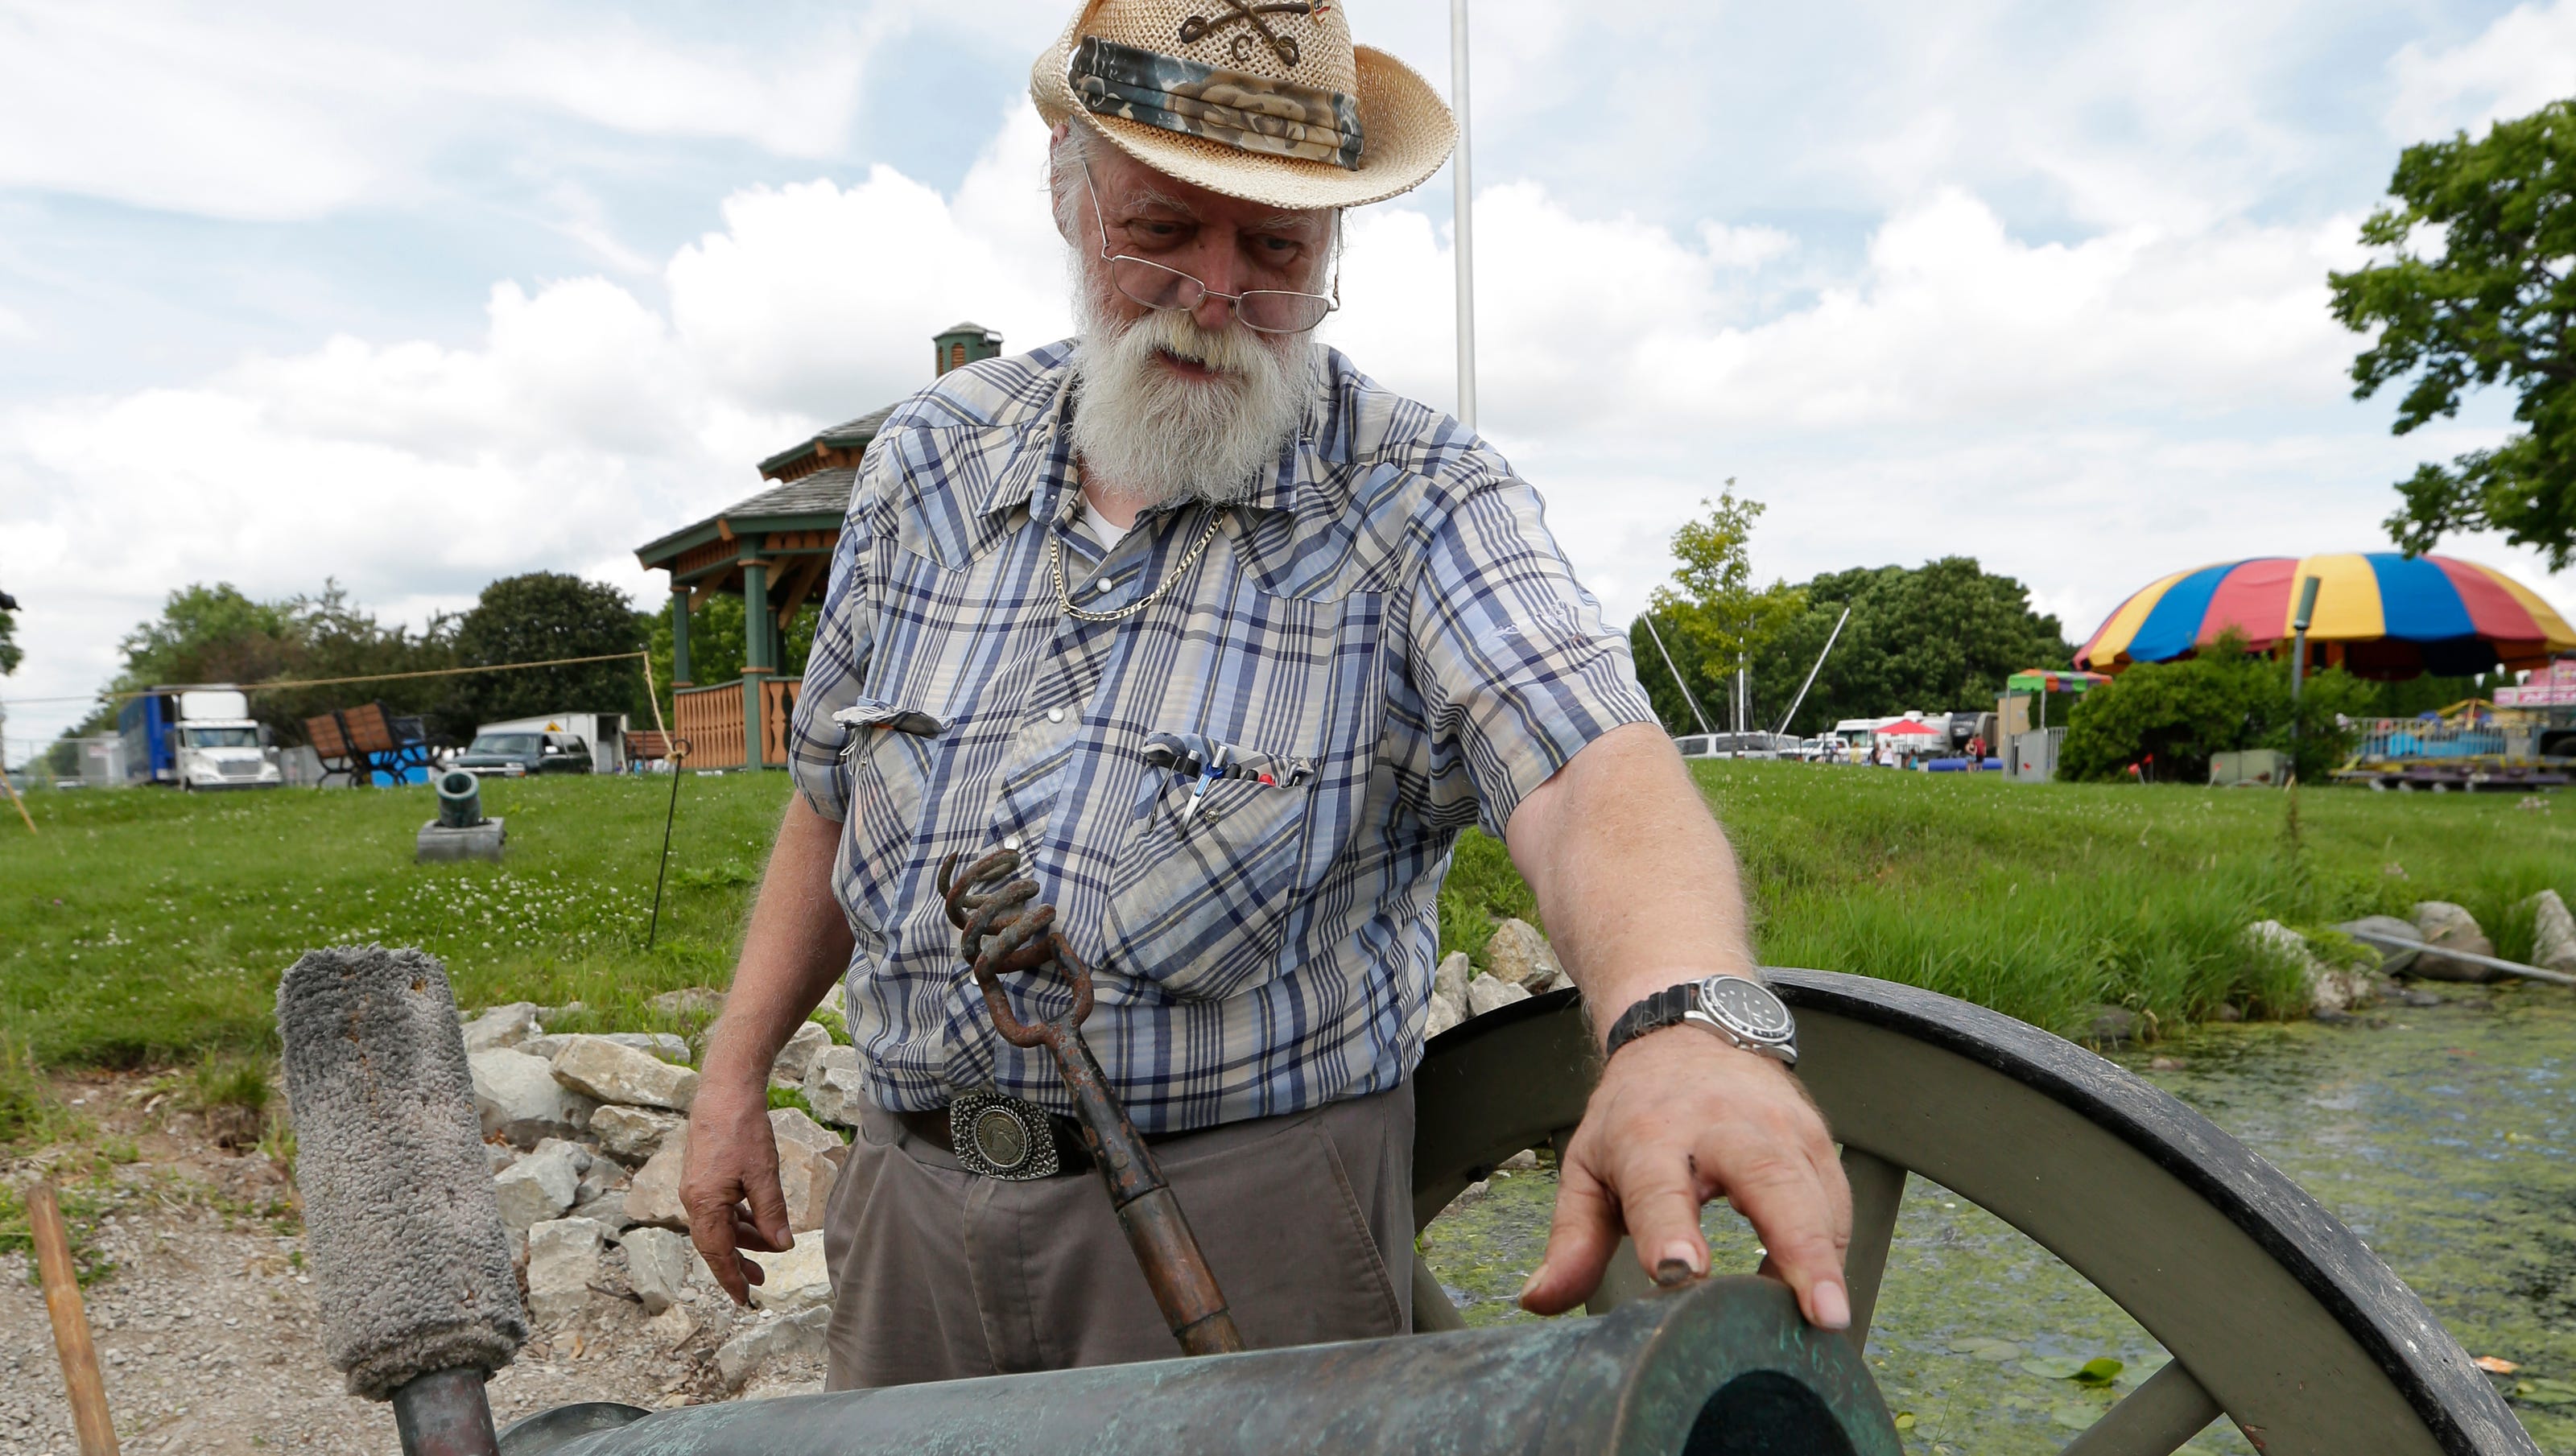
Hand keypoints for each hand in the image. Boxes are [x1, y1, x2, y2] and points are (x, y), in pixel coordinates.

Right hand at [678, 1074, 794, 1305]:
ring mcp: (697, 1186)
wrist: (725, 1090)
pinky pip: (719, 1208)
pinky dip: (738, 1219)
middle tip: (759, 1282)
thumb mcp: (763, 1174)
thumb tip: (781, 1246)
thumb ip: (771, 1213)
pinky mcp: (704, 1175)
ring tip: (767, 1249)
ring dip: (742, 1239)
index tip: (743, 1299)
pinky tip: (756, 1222)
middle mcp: (694, 1198)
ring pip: (719, 1225)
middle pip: (715, 1243)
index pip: (717, 1253)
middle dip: (737, 1263)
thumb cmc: (742, 1129)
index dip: (731, 1277)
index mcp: (704, 1203)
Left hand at [1518, 1024, 1852, 1327]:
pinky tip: (1819, 1293)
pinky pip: (1835, 1200)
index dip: (1669, 1230)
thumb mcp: (1588, 1165)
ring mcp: (1778, 1127)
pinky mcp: (1814, 1136)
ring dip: (1826, 1259)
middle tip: (1817, 1313)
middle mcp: (1722, 1125)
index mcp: (1650, 1134)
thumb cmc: (1634, 1112)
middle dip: (1795, 1249)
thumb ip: (1572, 1238)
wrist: (1685, 1032)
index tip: (1679, 1271)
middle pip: (1767, 1183)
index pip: (1659, 1187)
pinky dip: (1832, 1249)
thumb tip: (1539, 1301)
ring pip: (1815, 1193)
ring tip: (1829, 1319)